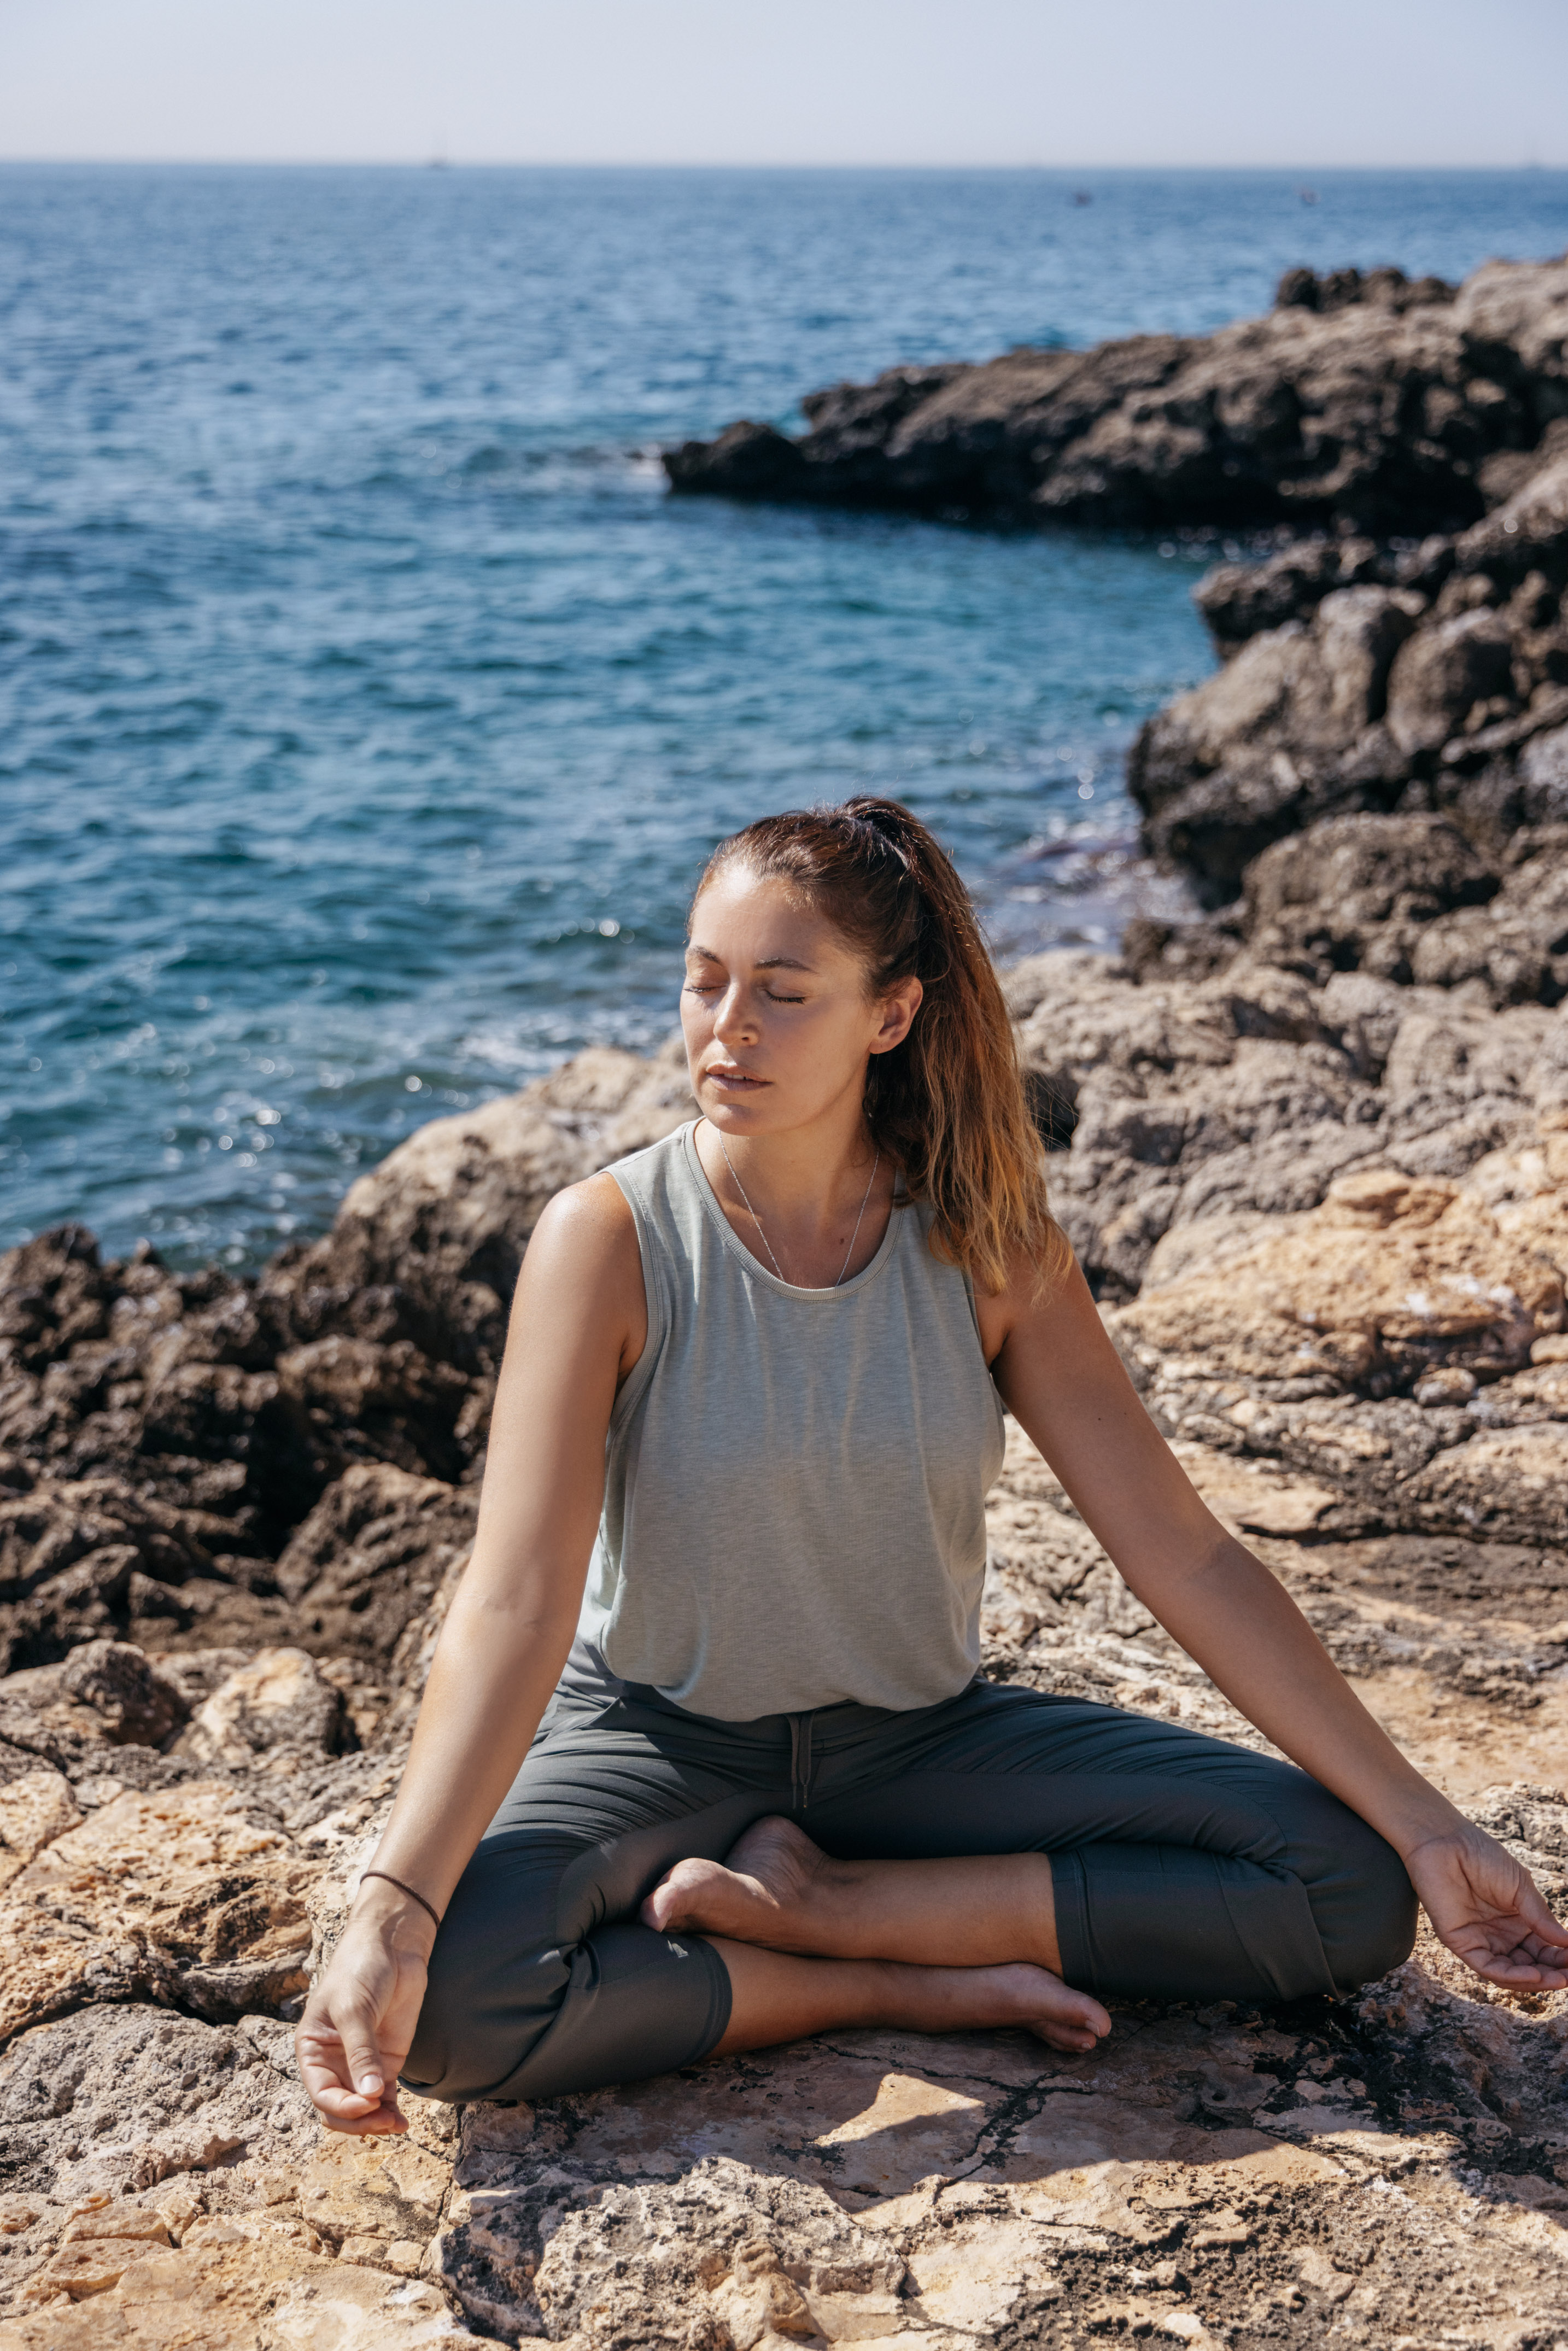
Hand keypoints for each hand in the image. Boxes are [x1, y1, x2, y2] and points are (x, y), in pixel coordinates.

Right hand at [295, 1885, 436, 2134]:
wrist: (393, 1945)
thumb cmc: (361, 1969)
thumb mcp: (355, 2009)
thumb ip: (362, 2052)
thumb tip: (369, 2096)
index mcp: (313, 2050)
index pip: (321, 2093)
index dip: (341, 2106)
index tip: (366, 2103)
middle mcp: (333, 2062)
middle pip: (339, 2108)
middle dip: (359, 2121)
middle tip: (384, 2121)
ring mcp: (361, 2064)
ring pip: (362, 2108)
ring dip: (376, 2122)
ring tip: (397, 2126)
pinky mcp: (386, 2062)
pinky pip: (383, 2097)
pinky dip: (389, 2112)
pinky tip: (402, 2122)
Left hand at [1404, 1822, 1567, 1990]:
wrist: (1446, 1842)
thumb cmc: (1483, 1858)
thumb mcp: (1520, 1887)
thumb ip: (1541, 1917)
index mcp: (1518, 1922)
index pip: (1543, 1949)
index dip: (1561, 1958)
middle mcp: (1500, 1936)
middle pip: (1530, 1965)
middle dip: (1552, 1974)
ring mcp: (1481, 1940)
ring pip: (1510, 1973)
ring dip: (1536, 1980)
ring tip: (1559, 1979)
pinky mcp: (1461, 1943)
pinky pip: (1488, 1967)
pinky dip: (1511, 1976)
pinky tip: (1533, 1974)